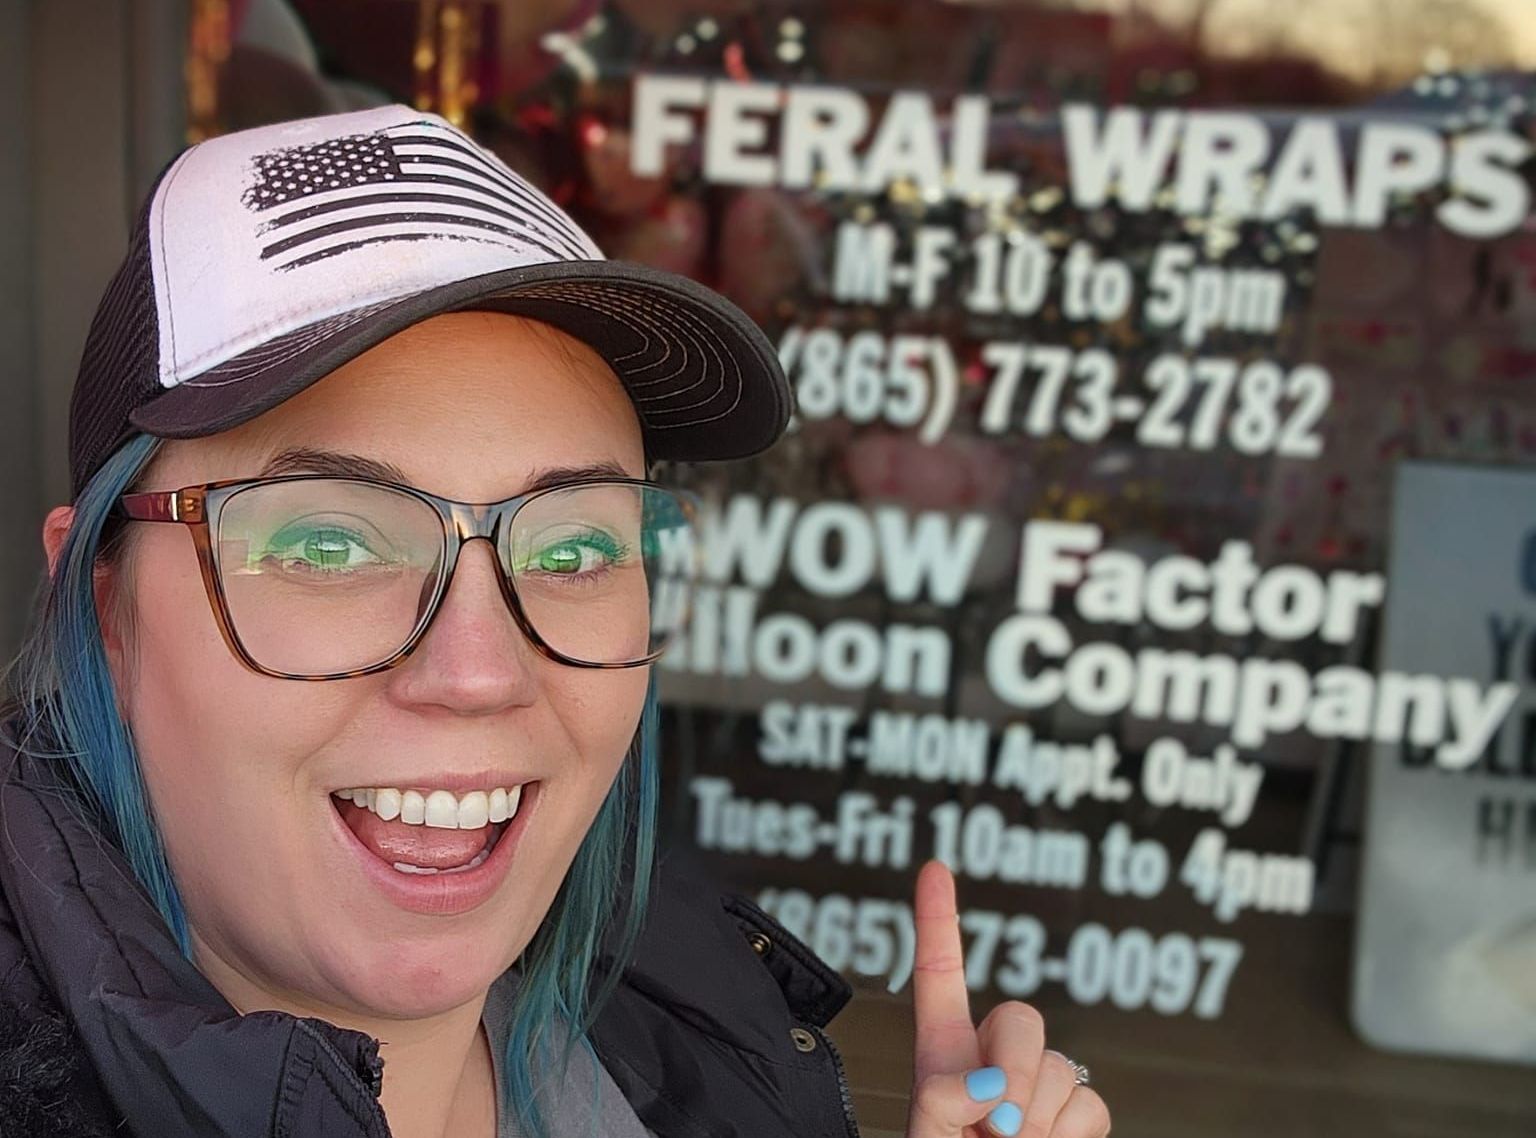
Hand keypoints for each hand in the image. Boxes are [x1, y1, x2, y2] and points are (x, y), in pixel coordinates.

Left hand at [904, 860, 1110, 1137]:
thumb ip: (942, 1101)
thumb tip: (990, 1083)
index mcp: (942, 1060)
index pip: (940, 977)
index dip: (938, 920)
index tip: (935, 867)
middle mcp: (992, 1066)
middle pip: (1021, 1017)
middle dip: (1015, 1065)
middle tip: (998, 1128)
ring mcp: (1039, 1094)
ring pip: (1060, 1069)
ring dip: (1038, 1123)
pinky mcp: (1078, 1123)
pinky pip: (1092, 1109)